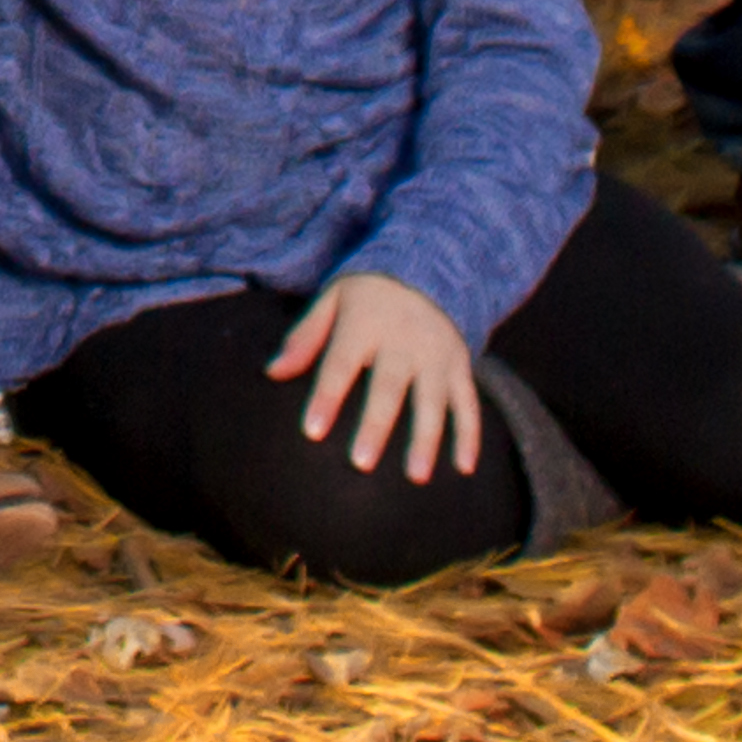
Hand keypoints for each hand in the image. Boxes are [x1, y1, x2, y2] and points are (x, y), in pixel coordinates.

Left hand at [270, 270, 478, 482]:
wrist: (426, 266)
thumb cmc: (366, 295)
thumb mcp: (331, 300)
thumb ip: (304, 337)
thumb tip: (272, 372)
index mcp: (364, 323)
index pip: (340, 364)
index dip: (326, 397)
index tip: (312, 432)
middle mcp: (403, 339)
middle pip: (388, 387)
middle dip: (375, 425)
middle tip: (361, 463)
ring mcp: (436, 353)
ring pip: (432, 400)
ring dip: (426, 439)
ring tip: (416, 476)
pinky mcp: (460, 364)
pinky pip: (468, 402)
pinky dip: (469, 435)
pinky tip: (463, 468)